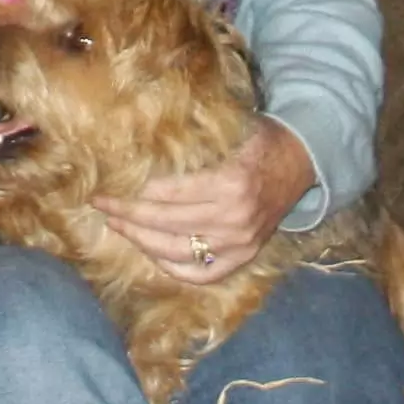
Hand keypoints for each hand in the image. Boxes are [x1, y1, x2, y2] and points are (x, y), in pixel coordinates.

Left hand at [94, 117, 315, 284]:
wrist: (302, 162)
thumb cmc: (260, 140)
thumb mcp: (230, 130)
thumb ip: (192, 141)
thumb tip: (139, 142)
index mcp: (228, 184)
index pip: (168, 195)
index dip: (134, 193)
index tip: (109, 186)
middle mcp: (233, 219)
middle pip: (166, 224)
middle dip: (127, 215)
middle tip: (101, 205)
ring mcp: (239, 244)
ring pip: (176, 252)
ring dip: (140, 240)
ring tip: (117, 225)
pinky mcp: (243, 257)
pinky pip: (200, 274)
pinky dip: (171, 267)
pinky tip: (149, 251)